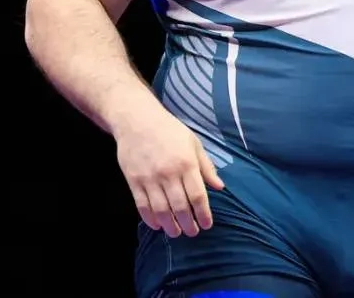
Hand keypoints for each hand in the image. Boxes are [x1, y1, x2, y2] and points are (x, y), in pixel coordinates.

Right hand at [114, 102, 224, 237]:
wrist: (137, 120)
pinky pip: (142, 206)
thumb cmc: (169, 130)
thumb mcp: (193, 143)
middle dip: (188, 224)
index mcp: (186, 163)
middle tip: (193, 232)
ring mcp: (149, 178)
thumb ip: (206, 166)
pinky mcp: (134, 181)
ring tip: (177, 232)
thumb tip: (219, 186)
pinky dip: (150, 219)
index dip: (203, 214)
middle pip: (180, 207)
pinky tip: (158, 225)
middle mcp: (168, 173)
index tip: (207, 225)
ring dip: (170, 226)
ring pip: (161, 210)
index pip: (197, 196)